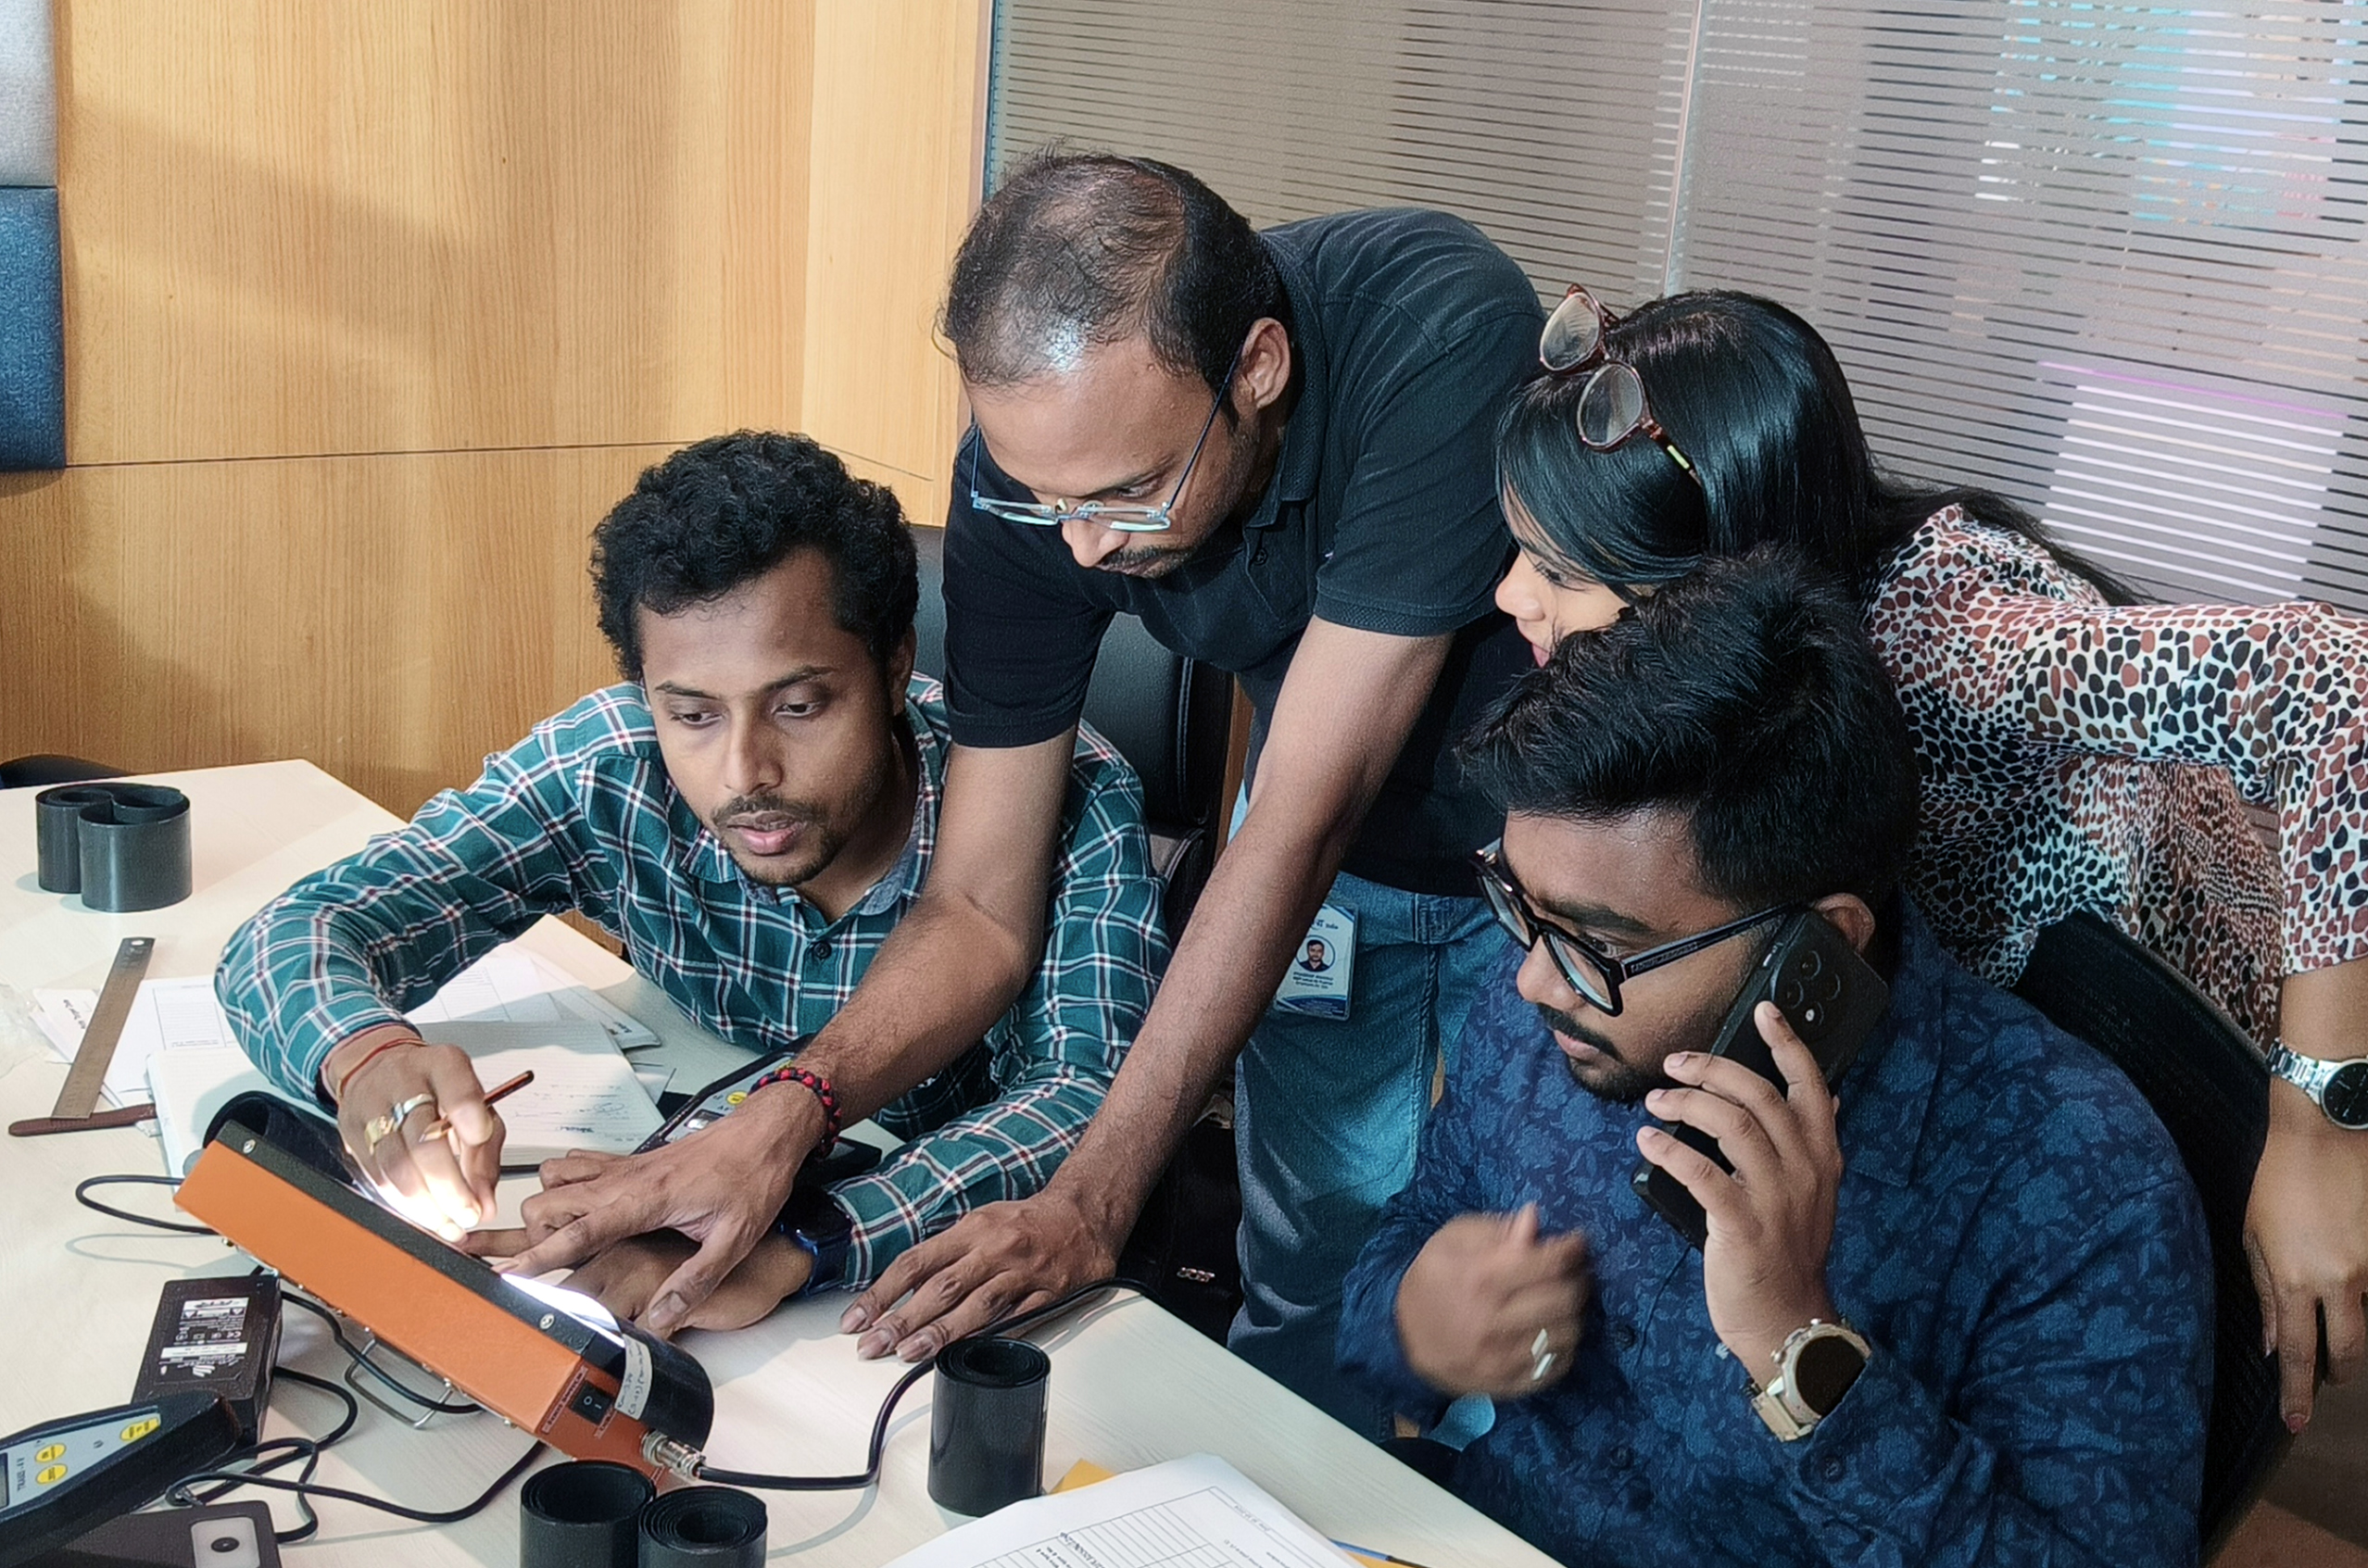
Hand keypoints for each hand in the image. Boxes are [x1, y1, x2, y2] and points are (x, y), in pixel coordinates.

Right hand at [326, 1031, 501, 1241]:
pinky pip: (377, 1178)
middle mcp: (403, 1082)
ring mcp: (372, 1109)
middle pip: (423, 1140)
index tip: (479, 1137)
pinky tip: (424, 1215)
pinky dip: (403, 1204)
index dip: (468, 1114)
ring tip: (449, 1224)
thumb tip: (486, 1203)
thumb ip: (485, 1149)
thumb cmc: (434, 1088)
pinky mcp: (352, 1135)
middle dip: (449, 1186)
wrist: (376, 1068)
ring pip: (396, 1166)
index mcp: (442, 1064)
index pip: (455, 1085)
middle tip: (469, 1213)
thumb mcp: (473, 1102)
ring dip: (426, 1205)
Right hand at [479, 1080, 824, 1335]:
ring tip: (565, 1238)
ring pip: (555, 1178)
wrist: (766, 1131)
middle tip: (550, 1264)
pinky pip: (579, 1164)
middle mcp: (627, 1179)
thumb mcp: (735, 1240)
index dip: (540, 1258)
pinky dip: (566, 1184)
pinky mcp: (631, 1159)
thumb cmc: (754, 1177)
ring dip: (549, 1207)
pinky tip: (583, 1207)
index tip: (509, 1277)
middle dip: (537, 1236)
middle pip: (549, 1203)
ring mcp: (626, 1165)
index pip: (579, 1232)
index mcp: (647, 1200)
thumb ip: (694, 1283)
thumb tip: (659, 1321)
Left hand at [840, 1188, 1114, 1361]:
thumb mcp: (980, 1223)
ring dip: (941, 1331)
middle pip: (941, 1286)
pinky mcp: (1050, 1294)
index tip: (856, 1320)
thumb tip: (901, 1290)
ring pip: (977, 1305)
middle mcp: (994, 1249)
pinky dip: (993, 1337)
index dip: (883, 1292)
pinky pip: (1018, 1319)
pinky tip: (970, 1354)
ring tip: (909, 1353)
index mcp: (972, 1229)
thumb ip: (945, 1256)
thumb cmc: (1026, 1222)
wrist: (1085, 1213)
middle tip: (872, 1345)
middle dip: (902, 1319)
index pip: (916, 1261)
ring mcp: (1023, 1273)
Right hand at [1394, 1205, 1588, 1399]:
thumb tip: (1534, 1219)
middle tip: (1579, 1270)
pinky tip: (1556, 1331)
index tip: (1578, 1241)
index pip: (1547, 1263)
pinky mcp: (1507, 1384)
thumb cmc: (1432, 1279)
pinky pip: (1556, 1367)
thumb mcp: (1452, 1241)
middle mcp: (1494, 1321)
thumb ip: (1496, 1229)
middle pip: (1564, 1299)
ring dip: (1576, 1313)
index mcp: (1480, 1279)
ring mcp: (1502, 1359)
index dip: (1572, 1248)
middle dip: (1580, 1278)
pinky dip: (1566, 1346)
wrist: (1402, 1337)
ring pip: (1567, 1334)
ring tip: (1567, 1300)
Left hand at [1637, 1002, 1843, 1374]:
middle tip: (1675, 1062)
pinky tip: (1649, 1141)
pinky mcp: (1742, 1225)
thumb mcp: (1813, 1194)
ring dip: (1687, 1104)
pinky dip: (1671, 1150)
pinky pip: (1703, 1173)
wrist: (1786, 1319)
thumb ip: (1811, 1146)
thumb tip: (1822, 1095)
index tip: (1765, 1012)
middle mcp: (1805, 1171)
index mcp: (1822, 1158)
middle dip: (1714, 1069)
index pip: (1811, 1086)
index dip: (1788, 1044)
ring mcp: (1776, 1198)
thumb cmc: (1787, 1253)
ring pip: (1733, 1126)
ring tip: (1656, 1101)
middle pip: (1761, 1096)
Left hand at [2244, 1085, 2367, 1430]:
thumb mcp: (2255, 1236)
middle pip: (2347, 1354)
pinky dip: (2365, 1302)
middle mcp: (2341, 1282)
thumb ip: (2267, 1295)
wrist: (2328, 1134)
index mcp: (2296, 1280)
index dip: (2298, 1395)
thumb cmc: (2279, 1181)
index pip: (2299, 1355)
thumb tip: (2274, 1346)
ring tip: (2333, 1332)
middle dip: (2335, 1375)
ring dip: (2351, 1337)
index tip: (2296, 1423)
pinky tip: (2349, 1293)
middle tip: (2323, 1380)